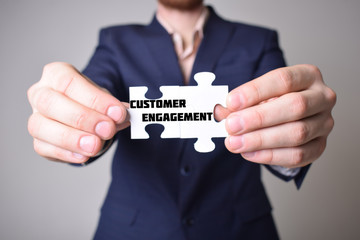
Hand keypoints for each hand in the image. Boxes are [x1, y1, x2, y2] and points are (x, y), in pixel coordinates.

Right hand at [27, 62, 128, 162]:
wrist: (84, 114)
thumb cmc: (92, 102)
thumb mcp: (106, 99)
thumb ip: (114, 107)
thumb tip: (124, 115)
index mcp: (56, 74)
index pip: (69, 82)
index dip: (95, 99)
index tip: (117, 113)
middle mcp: (40, 93)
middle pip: (49, 103)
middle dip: (82, 118)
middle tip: (107, 129)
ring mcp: (35, 117)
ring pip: (40, 127)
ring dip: (71, 138)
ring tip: (95, 145)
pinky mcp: (38, 140)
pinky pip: (43, 147)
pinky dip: (65, 153)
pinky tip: (84, 156)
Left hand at [215, 64, 335, 167]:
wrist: (290, 117)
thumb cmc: (272, 101)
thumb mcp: (257, 95)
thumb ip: (240, 103)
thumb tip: (220, 112)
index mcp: (307, 76)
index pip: (283, 79)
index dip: (255, 91)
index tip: (231, 102)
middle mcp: (322, 97)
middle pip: (295, 106)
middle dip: (258, 118)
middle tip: (231, 125)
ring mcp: (324, 123)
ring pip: (297, 133)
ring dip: (260, 140)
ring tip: (234, 143)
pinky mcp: (319, 147)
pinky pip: (297, 155)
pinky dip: (269, 156)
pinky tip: (248, 153)